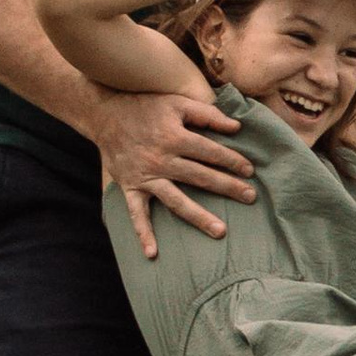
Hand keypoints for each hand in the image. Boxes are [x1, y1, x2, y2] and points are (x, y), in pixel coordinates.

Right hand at [88, 80, 255, 259]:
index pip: (211, 152)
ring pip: (176, 200)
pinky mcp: (130, 187)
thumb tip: (236, 128)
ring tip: (220, 231)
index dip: (233, 161)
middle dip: (227, 188)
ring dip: (198, 217)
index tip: (250, 171)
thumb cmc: (145, 106)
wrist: (105, 114)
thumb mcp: (176, 102)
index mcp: (175, 137)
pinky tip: (153, 254)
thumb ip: (207, 113)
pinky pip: (137, 214)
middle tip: (250, 198)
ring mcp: (146, 177)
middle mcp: (162, 159)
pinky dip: (143, 233)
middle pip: (200, 177)